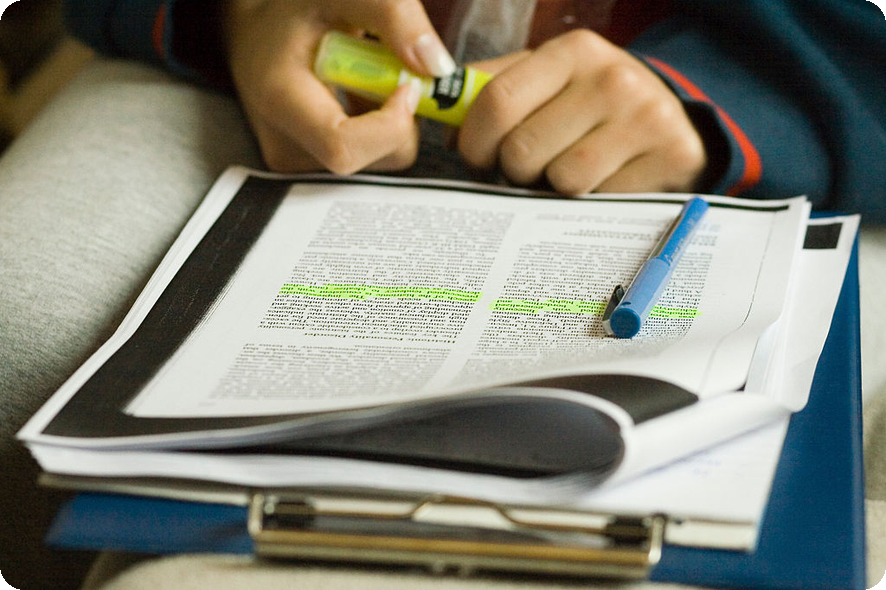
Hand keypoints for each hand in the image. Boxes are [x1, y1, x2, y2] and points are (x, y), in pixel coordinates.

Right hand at [222, 0, 454, 173]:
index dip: (391, 124)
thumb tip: (438, 68)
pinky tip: (357, 95)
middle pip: (375, 158)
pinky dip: (379, 127)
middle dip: (399, 115)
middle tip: (386, 67)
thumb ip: (392, 15)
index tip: (406, 83)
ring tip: (363, 77)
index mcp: (280, 101)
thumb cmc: (294, 9)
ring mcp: (298, 163)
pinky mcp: (313, 167)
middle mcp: (285, 145)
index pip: (345, 148)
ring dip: (390, 118)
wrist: (257, 32)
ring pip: (380, 160)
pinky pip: (371, 158)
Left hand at [458, 29, 707, 193]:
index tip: (475, 158)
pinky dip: (590, 202)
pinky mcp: (670, 156)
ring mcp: (645, 117)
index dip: (473, 141)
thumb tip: (445, 122)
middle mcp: (612, 77)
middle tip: (526, 169)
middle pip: (523, 150)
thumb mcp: (547, 82)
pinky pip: (600, 201)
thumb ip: (493, 91)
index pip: (497, 101)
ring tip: (564, 173)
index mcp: (571, 51)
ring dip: (552, 189)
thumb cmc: (589, 107)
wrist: (672, 123)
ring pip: (561, 181)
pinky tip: (600, 183)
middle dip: (512, 171)